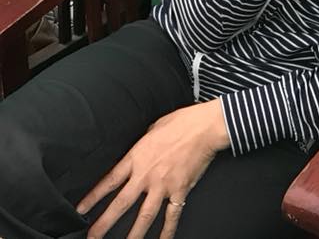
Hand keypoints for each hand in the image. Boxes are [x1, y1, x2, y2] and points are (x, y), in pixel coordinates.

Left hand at [77, 99, 229, 238]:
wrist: (206, 127)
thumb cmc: (183, 122)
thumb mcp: (154, 127)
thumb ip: (144, 142)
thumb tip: (141, 147)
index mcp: (137, 157)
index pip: (109, 181)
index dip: (93, 197)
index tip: (81, 209)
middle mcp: (147, 175)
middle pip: (121, 204)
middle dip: (104, 223)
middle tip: (92, 237)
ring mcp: (164, 185)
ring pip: (144, 216)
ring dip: (133, 234)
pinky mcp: (180, 190)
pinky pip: (172, 214)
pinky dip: (168, 230)